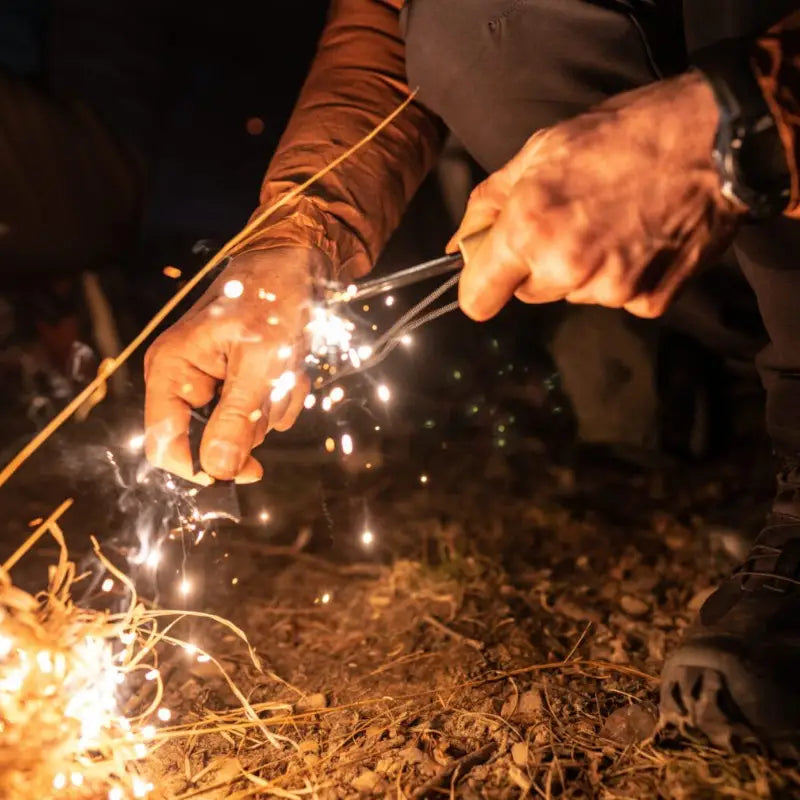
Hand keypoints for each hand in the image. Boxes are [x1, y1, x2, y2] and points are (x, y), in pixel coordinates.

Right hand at [144, 246, 323, 482]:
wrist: (300, 262)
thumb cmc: (273, 298)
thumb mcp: (258, 361)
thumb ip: (236, 417)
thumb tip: (218, 470)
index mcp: (172, 370)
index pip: (165, 443)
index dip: (200, 466)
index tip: (246, 471)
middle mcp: (186, 379)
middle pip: (212, 439)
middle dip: (253, 419)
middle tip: (274, 385)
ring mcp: (215, 381)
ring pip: (245, 428)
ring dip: (274, 403)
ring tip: (285, 365)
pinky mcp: (241, 380)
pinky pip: (263, 412)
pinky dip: (283, 394)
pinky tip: (291, 366)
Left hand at [450, 72, 744, 320]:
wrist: (713, 141)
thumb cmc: (621, 135)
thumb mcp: (539, 151)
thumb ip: (489, 203)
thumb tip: (457, 245)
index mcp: (528, 231)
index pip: (477, 300)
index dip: (479, 285)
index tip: (490, 272)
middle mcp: (565, 269)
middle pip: (527, 294)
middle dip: (536, 265)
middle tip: (568, 220)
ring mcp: (610, 290)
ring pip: (572, 295)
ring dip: (581, 269)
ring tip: (611, 222)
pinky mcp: (649, 302)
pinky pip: (617, 298)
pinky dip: (624, 276)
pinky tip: (641, 239)